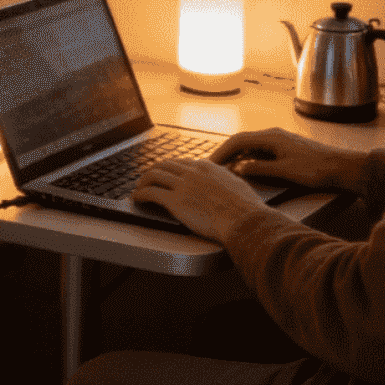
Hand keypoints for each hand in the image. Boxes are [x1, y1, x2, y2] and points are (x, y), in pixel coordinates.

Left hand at [131, 158, 269, 241]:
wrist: (245, 221)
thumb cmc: (247, 209)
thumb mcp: (237, 184)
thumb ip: (225, 179)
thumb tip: (225, 180)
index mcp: (207, 167)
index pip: (181, 162)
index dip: (170, 168)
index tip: (166, 173)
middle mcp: (192, 172)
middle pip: (164, 165)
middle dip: (153, 170)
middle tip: (147, 178)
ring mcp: (182, 185)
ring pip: (153, 175)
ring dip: (143, 180)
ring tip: (138, 187)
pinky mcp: (175, 201)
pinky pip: (151, 192)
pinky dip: (140, 194)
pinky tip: (137, 198)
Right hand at [209, 127, 368, 195]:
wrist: (345, 167)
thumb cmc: (317, 169)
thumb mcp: (286, 171)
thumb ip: (260, 168)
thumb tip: (238, 168)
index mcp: (271, 137)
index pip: (238, 141)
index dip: (222, 152)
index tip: (210, 163)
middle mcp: (273, 135)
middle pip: (242, 141)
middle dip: (226, 153)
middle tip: (213, 167)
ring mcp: (280, 141)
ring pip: (251, 146)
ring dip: (238, 156)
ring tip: (226, 170)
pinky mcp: (286, 149)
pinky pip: (261, 151)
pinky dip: (249, 159)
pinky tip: (248, 169)